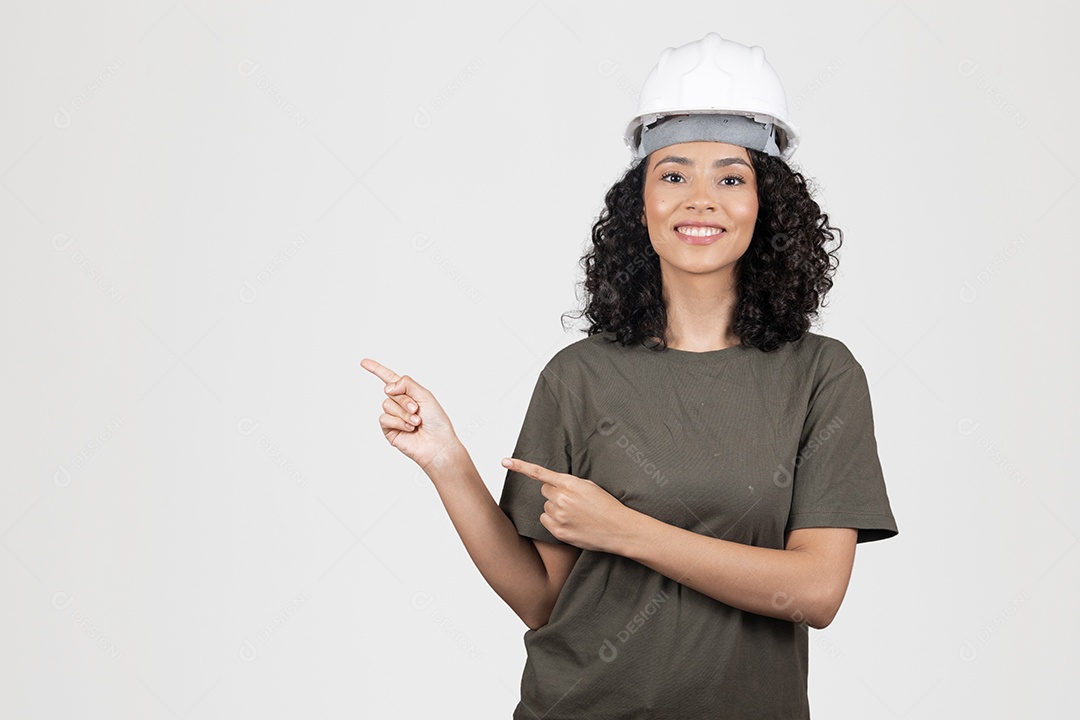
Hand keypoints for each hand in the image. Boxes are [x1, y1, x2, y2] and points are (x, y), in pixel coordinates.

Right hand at [361, 358, 459, 473]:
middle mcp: (399, 404)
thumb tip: (388, 386)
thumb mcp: (425, 395)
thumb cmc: (436, 421)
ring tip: (416, 422)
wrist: (437, 444)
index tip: (363, 362)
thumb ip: (406, 384)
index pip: (389, 378)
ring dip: (403, 413)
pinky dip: (398, 422)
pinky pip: (384, 418)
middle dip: (405, 399)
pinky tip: (409, 429)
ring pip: (387, 404)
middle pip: (390, 390)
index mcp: (409, 393)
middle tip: (417, 410)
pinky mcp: (389, 429)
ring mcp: (393, 416)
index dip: (376, 369)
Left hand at [500, 457, 634, 553]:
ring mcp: (559, 516)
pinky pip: (546, 521)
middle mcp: (561, 499)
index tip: (504, 462)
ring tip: (575, 514)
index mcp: (570, 484)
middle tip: (572, 501)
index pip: (539, 473)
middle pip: (544, 491)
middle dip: (554, 493)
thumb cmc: (606, 506)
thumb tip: (550, 484)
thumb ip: (568, 483)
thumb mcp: (589, 486)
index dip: (520, 466)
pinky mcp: (558, 532)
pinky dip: (554, 521)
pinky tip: (570, 523)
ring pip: (546, 507)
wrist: (618, 529)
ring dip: (556, 508)